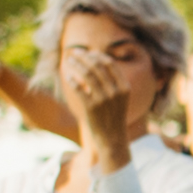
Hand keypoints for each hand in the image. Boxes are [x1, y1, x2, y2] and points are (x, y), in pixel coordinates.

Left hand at [50, 38, 147, 155]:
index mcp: (125, 88)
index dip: (98, 56)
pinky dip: (72, 80)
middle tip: (74, 52)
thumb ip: (111, 82)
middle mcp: (115, 92)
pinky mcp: (91, 108)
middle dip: (84, 56)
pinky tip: (68, 76)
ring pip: (87, 75)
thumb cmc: (114, 116)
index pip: (110, 64)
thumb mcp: (119, 98)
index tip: (88, 53)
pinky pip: (79, 89)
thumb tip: (94, 62)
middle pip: (97, 67)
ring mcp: (103, 100)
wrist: (113, 139)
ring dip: (76, 64)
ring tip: (69, 60)